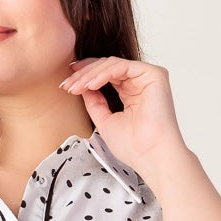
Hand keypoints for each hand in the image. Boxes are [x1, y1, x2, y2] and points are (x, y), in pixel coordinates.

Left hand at [59, 57, 188, 178]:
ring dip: (90, 74)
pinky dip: (103, 74)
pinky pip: (122, 66)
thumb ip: (94, 102)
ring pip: (112, 64)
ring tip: (75, 87)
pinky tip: (89, 85)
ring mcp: (148, 77)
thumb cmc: (133, 147)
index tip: (66, 84)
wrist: (151, 156)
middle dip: (84, 74)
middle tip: (66, 85)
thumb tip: (82, 85)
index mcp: (132, 93)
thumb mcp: (104, 121)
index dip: (85, 76)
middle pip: (107, 67)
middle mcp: (140, 82)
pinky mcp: (154, 74)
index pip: (106, 76)